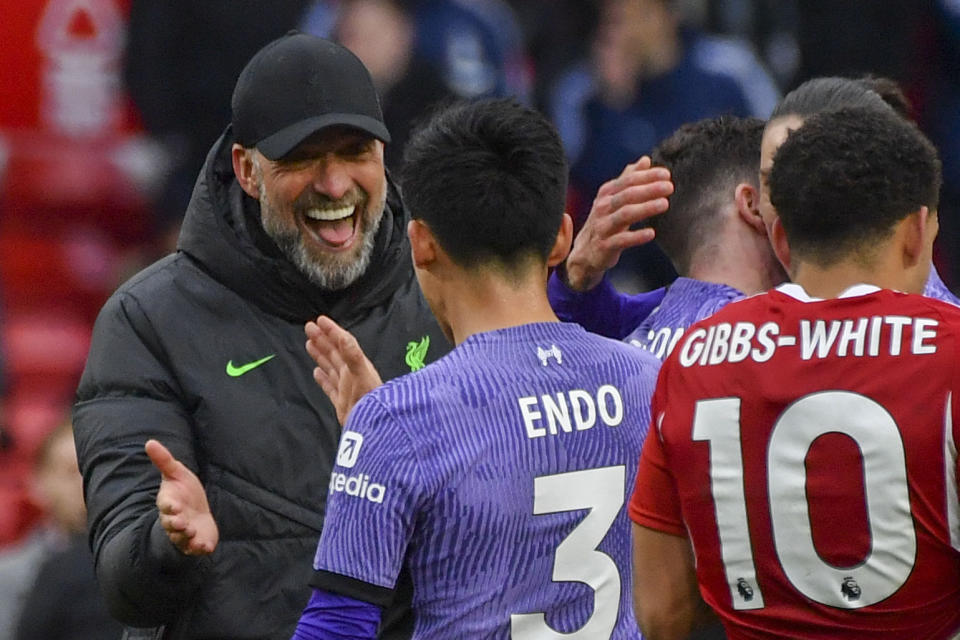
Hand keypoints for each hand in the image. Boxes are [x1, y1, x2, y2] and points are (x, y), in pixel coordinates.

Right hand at [145, 439, 217, 555]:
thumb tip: (149, 442)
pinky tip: (205, 547)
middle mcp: (174, 520)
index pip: (166, 505)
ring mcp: (185, 533)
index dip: (169, 507)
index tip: (174, 506)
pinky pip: (195, 548)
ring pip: (182, 538)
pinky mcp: (196, 543)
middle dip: (176, 524)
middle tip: (182, 523)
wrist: (197, 513)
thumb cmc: (184, 492)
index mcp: (169, 503)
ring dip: (187, 537)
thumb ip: (164, 461)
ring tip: (193, 532)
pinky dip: (200, 548)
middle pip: (171, 525)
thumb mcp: (177, 474)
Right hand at [305, 316, 382, 424]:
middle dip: (322, 339)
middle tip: (309, 327)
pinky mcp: (341, 402)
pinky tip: (316, 372)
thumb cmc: (371, 400)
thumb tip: (344, 337)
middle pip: (334, 352)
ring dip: (320, 354)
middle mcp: (351, 374)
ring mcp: (346, 388)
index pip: (342, 343)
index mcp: (356, 365)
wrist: (372, 427)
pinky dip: (322, 379)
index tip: (319, 320)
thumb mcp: (363, 375)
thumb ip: (353, 356)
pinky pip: (329, 387)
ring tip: (309, 343)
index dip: (331, 331)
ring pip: (330, 366)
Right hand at [564, 157, 672, 290]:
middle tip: (669, 187)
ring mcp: (602, 227)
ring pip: (624, 215)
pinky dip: (636, 236)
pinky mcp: (604, 246)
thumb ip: (628, 180)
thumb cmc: (604, 222)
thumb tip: (645, 160)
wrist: (585, 253)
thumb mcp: (614, 199)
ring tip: (665, 204)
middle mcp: (602, 207)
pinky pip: (621, 240)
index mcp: (606, 193)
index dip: (647, 176)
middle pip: (627, 195)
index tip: (666, 175)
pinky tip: (651, 233)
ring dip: (645, 208)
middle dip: (649, 189)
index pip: (628, 180)